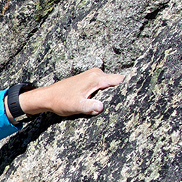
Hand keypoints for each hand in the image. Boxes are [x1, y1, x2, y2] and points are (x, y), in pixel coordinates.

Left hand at [9, 68, 124, 118]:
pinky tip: (104, 100)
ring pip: (110, 83)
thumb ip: (90, 106)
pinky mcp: (89, 79)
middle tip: (124, 104)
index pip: (120, 80)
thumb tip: (102, 107)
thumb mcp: (76, 106)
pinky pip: (103, 84)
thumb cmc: (61, 101)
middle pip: (116, 82)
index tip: (134, 96)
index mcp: (96, 78)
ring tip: (115, 103)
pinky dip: (105, 92)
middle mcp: (96, 73)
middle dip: (120, 92)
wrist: (47, 97)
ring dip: (112, 93)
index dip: (128, 88)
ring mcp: (92, 75)